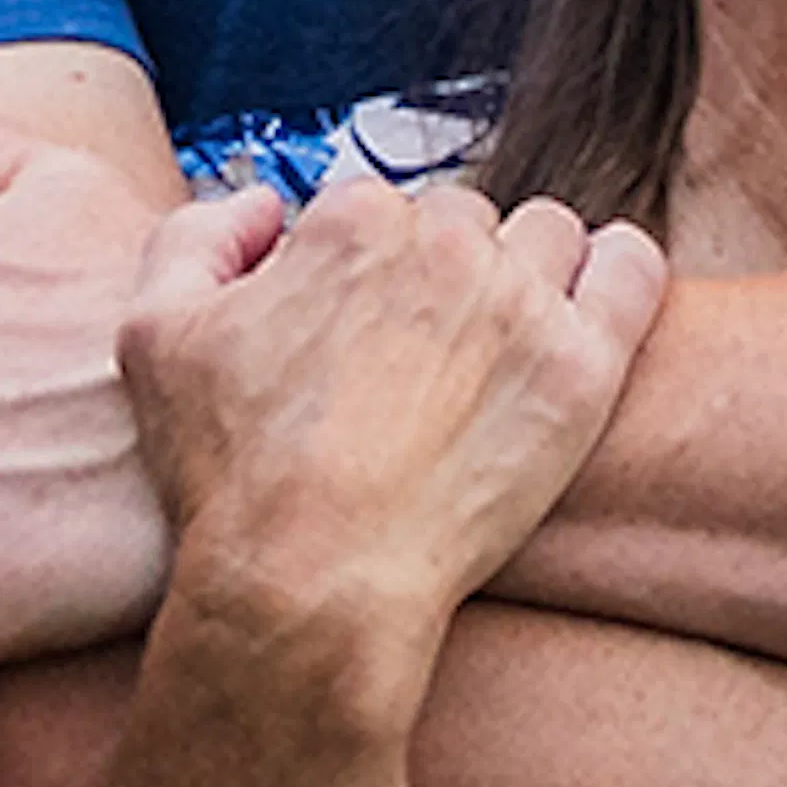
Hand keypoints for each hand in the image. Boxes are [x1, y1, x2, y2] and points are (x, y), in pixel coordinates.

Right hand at [124, 184, 668, 652]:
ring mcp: (522, 302)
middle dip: (443, 273)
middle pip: (464, 223)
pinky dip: (618, 268)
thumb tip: (264, 204)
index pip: (379, 210)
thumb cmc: (231, 472)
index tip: (357, 336)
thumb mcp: (154, 336)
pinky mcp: (582, 367)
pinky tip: (592, 300)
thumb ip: (196, 236)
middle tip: (422, 358)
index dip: (364, 273)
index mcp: (353, 222)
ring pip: (546, 237)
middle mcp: (445, 243)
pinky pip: (631, 269)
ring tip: (498, 345)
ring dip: (526, 271)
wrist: (312, 581)